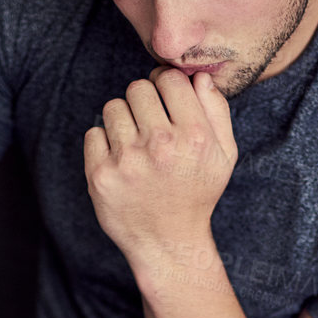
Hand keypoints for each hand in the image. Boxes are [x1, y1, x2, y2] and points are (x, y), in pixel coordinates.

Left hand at [83, 66, 237, 268]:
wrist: (169, 242)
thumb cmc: (197, 192)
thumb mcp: (224, 154)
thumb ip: (217, 110)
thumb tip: (199, 76)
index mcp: (194, 136)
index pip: (170, 78)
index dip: (166, 83)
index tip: (165, 98)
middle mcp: (160, 145)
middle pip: (138, 87)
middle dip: (143, 101)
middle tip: (149, 124)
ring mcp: (128, 161)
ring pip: (113, 107)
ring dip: (122, 120)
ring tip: (135, 144)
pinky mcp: (101, 175)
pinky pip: (93, 133)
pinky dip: (103, 144)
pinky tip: (120, 162)